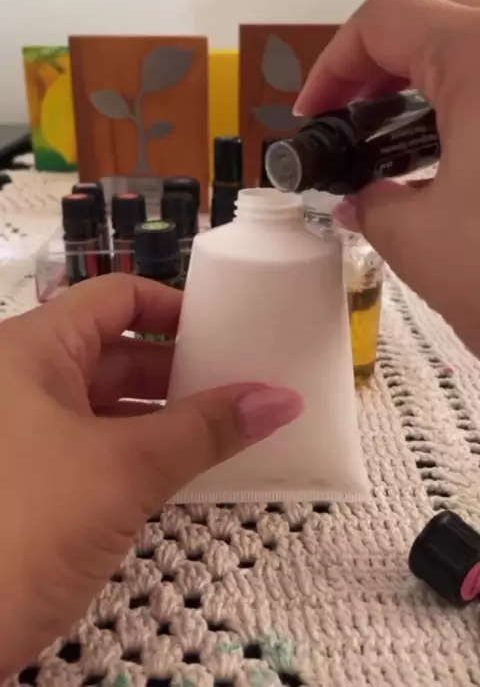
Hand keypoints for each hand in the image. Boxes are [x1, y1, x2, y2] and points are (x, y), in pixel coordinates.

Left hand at [0, 274, 301, 676]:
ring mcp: (27, 433)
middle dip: (181, 367)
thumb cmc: (27, 525)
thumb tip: (281, 399)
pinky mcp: (34, 480)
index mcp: (32, 349)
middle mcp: (24, 381)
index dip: (174, 307)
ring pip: (109, 403)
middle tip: (244, 384)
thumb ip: (205, 429)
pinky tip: (189, 466)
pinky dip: (143, 451)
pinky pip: (99, 445)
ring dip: (167, 414)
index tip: (229, 335)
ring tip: (231, 425)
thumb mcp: (124, 469)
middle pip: (116, 350)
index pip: (115, 297)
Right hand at [294, 0, 479, 353]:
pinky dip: (478, 114)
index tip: (316, 113)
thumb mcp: (421, 243)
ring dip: (437, 89)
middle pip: (441, 22)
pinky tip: (464, 163)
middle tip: (358, 124)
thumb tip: (360, 201)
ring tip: (406, 148)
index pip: (385, 21)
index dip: (333, 64)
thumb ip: (372, 207)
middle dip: (386, 70)